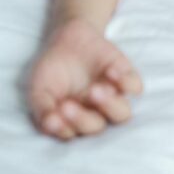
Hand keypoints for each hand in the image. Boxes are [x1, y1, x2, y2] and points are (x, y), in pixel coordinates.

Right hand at [26, 17, 142, 139]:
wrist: (68, 39)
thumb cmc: (52, 71)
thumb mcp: (38, 89)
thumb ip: (42, 109)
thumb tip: (49, 125)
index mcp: (75, 123)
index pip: (74, 134)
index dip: (65, 128)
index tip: (54, 116)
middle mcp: (97, 114)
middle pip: (97, 127)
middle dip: (83, 119)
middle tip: (67, 105)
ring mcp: (113, 97)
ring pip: (122, 113)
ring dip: (109, 105)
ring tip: (94, 90)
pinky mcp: (126, 78)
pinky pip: (134, 87)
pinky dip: (126, 82)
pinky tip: (110, 71)